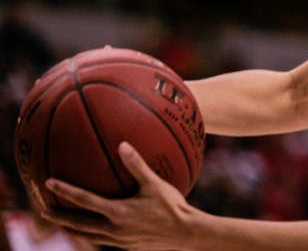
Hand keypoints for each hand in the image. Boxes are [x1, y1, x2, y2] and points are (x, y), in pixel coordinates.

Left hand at [41, 141, 198, 250]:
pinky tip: (97, 230)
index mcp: (117, 212)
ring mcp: (120, 241)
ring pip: (89, 236)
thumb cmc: (173, 207)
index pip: (84, 201)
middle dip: (59, 218)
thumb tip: (122, 144)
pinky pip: (105, 241)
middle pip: (79, 224)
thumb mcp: (155, 184)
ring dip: (74, 229)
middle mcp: (114, 229)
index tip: (48, 184)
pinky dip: (94, 235)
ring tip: (64, 226)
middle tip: (43, 212)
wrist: (186, 234)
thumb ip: (137, 165)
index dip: (65, 191)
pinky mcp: (128, 247)